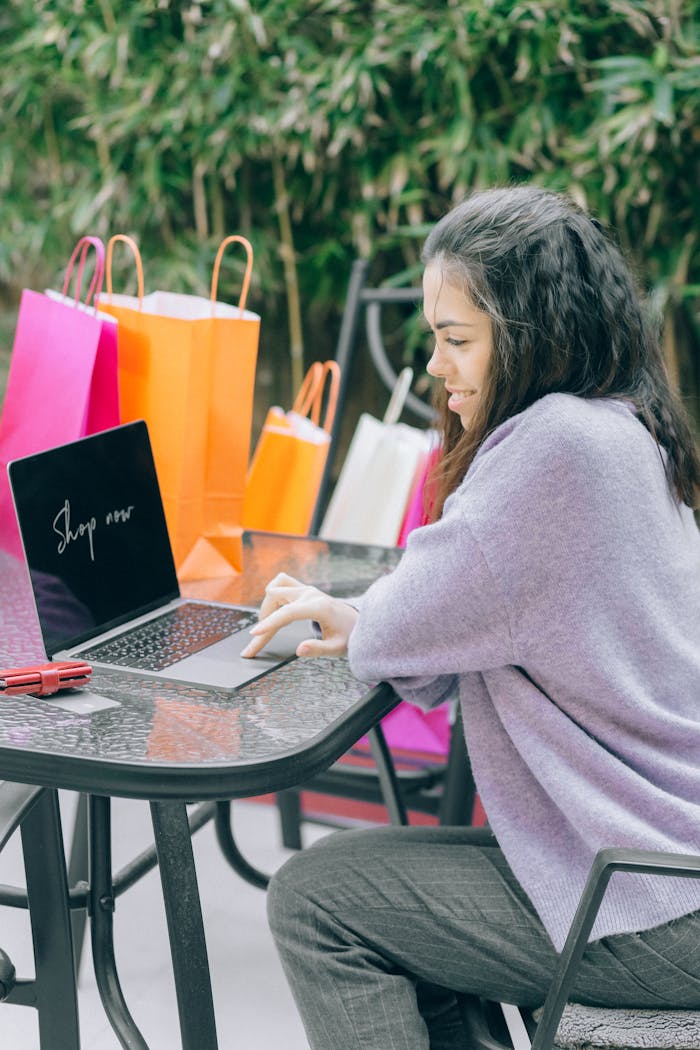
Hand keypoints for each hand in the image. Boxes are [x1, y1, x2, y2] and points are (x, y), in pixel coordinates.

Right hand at [240, 573, 358, 658]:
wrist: (358, 622)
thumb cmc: (348, 635)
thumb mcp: (336, 648)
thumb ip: (318, 649)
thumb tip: (299, 650)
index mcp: (318, 607)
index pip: (287, 613)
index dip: (269, 623)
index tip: (254, 634)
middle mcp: (310, 594)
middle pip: (275, 597)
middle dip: (264, 619)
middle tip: (258, 641)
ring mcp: (307, 590)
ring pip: (276, 587)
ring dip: (267, 604)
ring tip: (266, 625)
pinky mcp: (305, 590)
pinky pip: (282, 582)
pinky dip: (273, 594)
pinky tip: (273, 609)